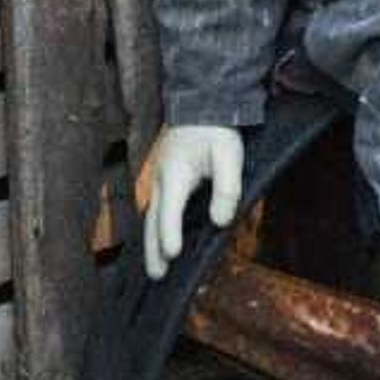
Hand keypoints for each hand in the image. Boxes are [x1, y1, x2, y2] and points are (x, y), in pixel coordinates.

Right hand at [138, 123, 242, 278]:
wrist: (201, 104)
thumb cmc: (215, 130)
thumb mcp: (228, 154)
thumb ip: (226, 187)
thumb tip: (220, 222)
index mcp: (175, 174)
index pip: (169, 210)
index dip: (170, 233)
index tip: (173, 254)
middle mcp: (161, 180)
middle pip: (152, 220)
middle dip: (153, 248)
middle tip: (156, 275)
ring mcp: (160, 179)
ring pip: (151, 217)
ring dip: (152, 242)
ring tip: (156, 267)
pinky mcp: (165, 179)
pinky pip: (157, 210)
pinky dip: (156, 229)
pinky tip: (161, 241)